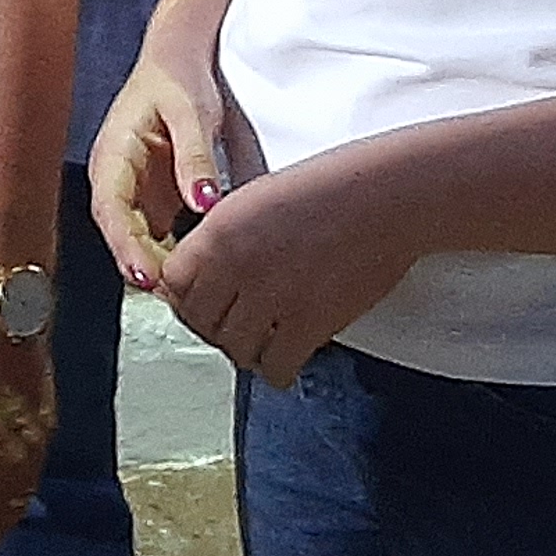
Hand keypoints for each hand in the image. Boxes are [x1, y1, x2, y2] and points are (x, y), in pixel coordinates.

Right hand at [87, 49, 252, 294]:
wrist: (177, 60)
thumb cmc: (177, 79)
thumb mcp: (191, 112)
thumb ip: (194, 157)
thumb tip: (204, 202)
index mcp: (113, 153)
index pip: (110, 208)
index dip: (125, 245)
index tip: (146, 275)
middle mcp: (114, 177)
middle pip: (118, 231)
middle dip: (140, 264)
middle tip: (175, 295)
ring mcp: (130, 190)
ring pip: (134, 238)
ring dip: (155, 264)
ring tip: (188, 292)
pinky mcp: (149, 197)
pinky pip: (153, 233)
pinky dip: (169, 253)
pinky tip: (194, 271)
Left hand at [152, 143, 423, 391]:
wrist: (383, 196)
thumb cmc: (328, 189)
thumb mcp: (255, 198)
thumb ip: (222, 235)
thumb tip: (201, 271)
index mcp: (219, 230)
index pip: (171, 284)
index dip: (183, 296)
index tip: (199, 300)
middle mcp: (238, 265)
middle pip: (198, 322)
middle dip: (211, 327)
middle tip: (232, 324)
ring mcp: (272, 297)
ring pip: (234, 349)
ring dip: (245, 348)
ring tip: (262, 338)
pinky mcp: (309, 323)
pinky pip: (275, 366)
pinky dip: (278, 367)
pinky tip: (287, 354)